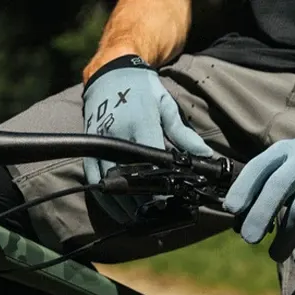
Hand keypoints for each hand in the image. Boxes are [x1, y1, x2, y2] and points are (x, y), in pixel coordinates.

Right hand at [82, 55, 213, 222]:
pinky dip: (105, 198)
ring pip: (108, 183)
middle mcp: (116, 135)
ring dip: (123, 205)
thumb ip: (184, 135)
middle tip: (157, 216)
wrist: (109, 74)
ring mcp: (100, 143)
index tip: (168, 202)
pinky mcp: (90, 147)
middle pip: (127, 178)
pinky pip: (93, 179)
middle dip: (141, 201)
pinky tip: (118, 211)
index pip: (149, 161)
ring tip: (140, 220)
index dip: (158, 185)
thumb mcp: (166, 107)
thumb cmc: (142, 90)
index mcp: (139, 123)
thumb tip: (205, 155)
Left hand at [221, 127, 294, 266]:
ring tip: (275, 255)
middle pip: (278, 186)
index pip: (258, 167)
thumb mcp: (287, 162)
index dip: (243, 188)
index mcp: (283, 151)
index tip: (231, 210)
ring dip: (286, 237)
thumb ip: (267, 184)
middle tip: (249, 239)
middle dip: (260, 214)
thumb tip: (239, 219)